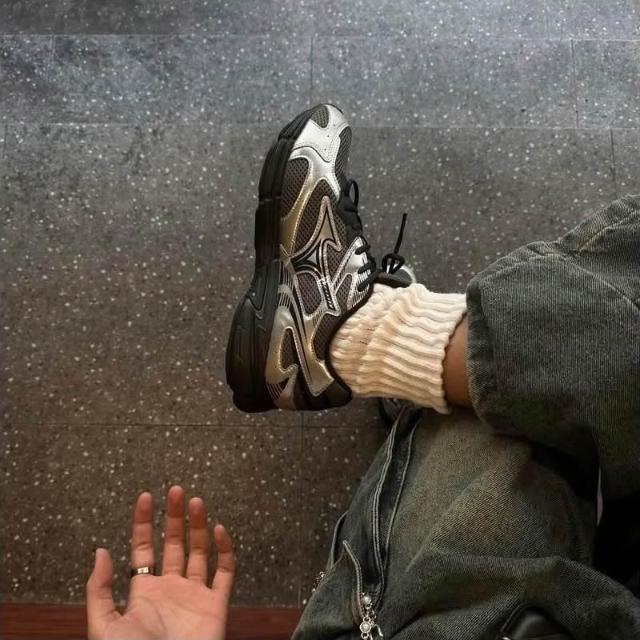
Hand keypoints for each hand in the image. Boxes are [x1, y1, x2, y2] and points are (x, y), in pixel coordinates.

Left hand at [86, 485, 234, 639]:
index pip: (143, 547)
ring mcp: (195, 595)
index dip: (144, 522)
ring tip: (196, 501)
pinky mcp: (216, 606)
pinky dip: (225, 550)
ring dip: (199, 526)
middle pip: (174, 543)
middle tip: (176, 491)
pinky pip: (224, 572)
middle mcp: (170, 588)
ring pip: (199, 551)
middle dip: (174, 516)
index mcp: (143, 592)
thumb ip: (100, 590)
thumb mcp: (104, 626)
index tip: (146, 496)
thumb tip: (101, 550)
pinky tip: (219, 530)